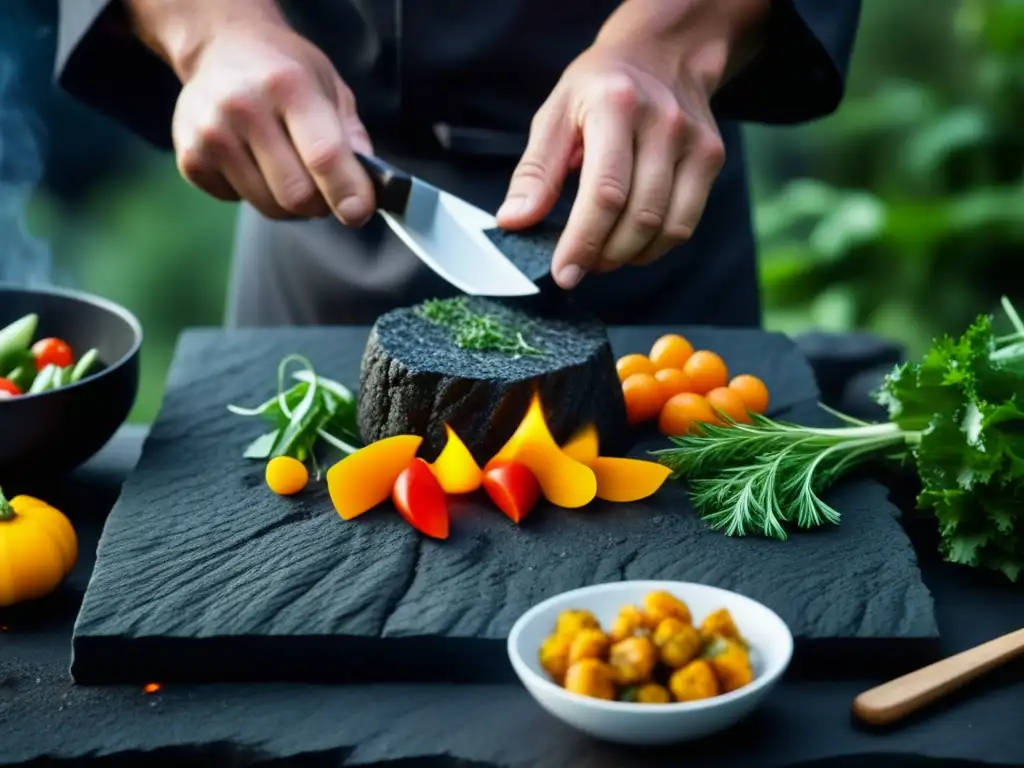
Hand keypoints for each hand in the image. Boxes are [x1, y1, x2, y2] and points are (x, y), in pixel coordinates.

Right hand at [168, 14, 374, 223]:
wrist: (222, 48)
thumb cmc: (285, 71)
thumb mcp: (330, 87)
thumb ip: (352, 136)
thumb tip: (367, 186)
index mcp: (289, 86)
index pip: (323, 156)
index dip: (347, 192)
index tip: (358, 212)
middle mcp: (244, 108)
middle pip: (295, 194)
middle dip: (320, 204)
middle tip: (324, 189)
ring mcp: (211, 134)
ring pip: (268, 206)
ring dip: (289, 203)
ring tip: (288, 170)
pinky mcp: (190, 158)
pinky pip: (238, 201)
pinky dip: (254, 194)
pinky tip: (253, 162)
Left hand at [497, 0, 766, 288]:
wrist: (662, 53)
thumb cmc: (599, 89)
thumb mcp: (555, 114)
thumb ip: (535, 171)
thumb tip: (514, 221)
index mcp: (615, 105)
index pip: (604, 193)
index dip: (582, 242)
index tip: (563, 273)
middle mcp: (662, 122)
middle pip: (638, 217)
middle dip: (604, 256)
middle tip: (579, 265)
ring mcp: (694, 141)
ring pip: (666, 228)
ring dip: (629, 257)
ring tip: (601, 254)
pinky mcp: (711, 158)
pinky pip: (685, 224)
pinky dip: (654, 247)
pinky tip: (630, 241)